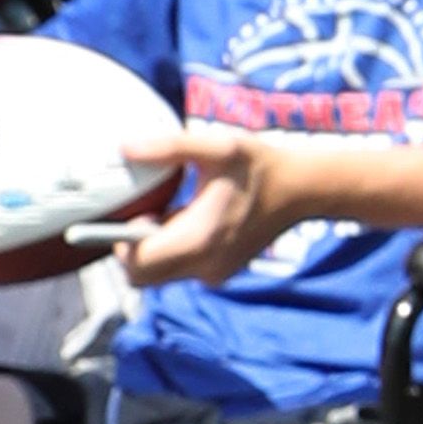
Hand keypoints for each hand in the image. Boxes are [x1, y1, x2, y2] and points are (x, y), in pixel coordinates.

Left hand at [115, 132, 288, 287]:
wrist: (301, 191)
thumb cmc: (259, 165)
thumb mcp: (217, 146)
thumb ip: (169, 147)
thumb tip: (125, 148)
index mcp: (200, 240)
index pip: (137, 265)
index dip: (121, 243)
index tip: (131, 213)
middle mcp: (205, 266)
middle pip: (143, 277)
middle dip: (132, 250)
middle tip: (146, 212)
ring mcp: (213, 274)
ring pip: (159, 275)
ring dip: (153, 249)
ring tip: (172, 209)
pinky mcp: (219, 273)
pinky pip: (180, 269)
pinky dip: (173, 249)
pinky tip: (190, 217)